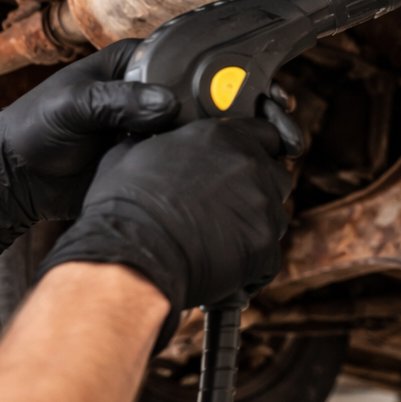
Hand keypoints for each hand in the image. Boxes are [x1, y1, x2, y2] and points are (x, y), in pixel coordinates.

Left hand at [0, 41, 178, 253]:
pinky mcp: (148, 156)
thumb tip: (168, 105)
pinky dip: (174, 164)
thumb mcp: (72, 104)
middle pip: (188, 98)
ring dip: (182, 142)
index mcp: (131, 62)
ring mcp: (149, 126)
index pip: (177, 60)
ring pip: (185, 130)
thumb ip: (117, 100)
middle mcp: (146, 91)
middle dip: (191, 115)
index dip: (190, 78)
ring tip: (174, 152)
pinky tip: (172, 169)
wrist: (16, 179)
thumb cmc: (33, 128)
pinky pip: (173, 159)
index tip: (202, 98)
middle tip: (181, 132)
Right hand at [37, 118, 289, 344]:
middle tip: (228, 208)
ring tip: (220, 240)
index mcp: (223, 137)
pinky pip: (269, 255)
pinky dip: (252, 263)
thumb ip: (160, 143)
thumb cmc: (125, 206)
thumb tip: (152, 144)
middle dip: (258, 190)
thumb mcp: (133, 154)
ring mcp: (262, 207)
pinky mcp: (265, 247)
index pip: (266, 134)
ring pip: (275, 215)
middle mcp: (250, 166)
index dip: (257, 150)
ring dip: (254, 226)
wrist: (132, 256)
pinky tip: (224, 267)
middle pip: (275, 175)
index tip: (247, 164)